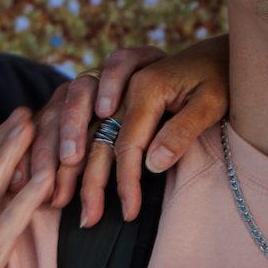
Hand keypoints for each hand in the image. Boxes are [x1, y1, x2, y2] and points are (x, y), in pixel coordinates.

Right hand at [24, 35, 229, 224]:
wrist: (213, 50)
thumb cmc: (219, 76)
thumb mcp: (212, 102)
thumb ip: (182, 130)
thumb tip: (152, 164)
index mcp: (144, 84)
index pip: (128, 141)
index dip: (126, 179)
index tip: (129, 211)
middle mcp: (118, 85)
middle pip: (95, 136)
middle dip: (86, 179)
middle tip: (86, 218)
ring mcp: (109, 90)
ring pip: (76, 129)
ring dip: (63, 165)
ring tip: (56, 200)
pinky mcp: (104, 97)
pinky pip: (72, 122)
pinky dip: (54, 145)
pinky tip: (48, 174)